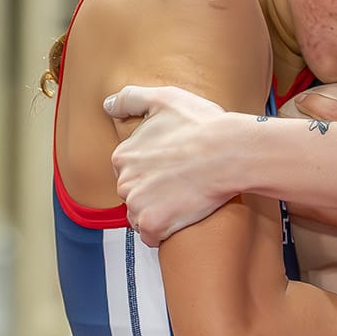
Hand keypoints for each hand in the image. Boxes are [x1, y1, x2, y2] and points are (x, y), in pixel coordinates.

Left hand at [106, 85, 233, 244]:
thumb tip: (107, 105)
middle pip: (134, 195)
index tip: (173, 167)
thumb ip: (130, 99)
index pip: (129, 172)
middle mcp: (123, 181)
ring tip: (184, 199)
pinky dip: (165, 231)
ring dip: (158, 213)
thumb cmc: (202, 125)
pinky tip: (182, 216)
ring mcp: (137, 205)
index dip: (153, 170)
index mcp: (123, 155)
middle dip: (152, 193)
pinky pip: (152, 236)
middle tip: (182, 183)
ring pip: (140, 216)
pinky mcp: (154, 224)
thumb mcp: (164, 99)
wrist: (229, 152)